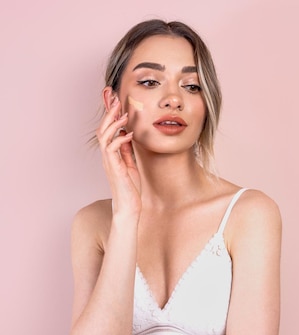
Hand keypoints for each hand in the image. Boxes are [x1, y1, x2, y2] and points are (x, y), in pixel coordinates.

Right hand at [96, 95, 141, 216]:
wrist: (129, 206)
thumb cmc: (129, 187)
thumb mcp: (130, 164)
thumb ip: (126, 151)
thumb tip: (127, 135)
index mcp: (110, 154)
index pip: (107, 130)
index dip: (110, 116)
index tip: (116, 102)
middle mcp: (107, 156)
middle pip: (102, 129)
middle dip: (109, 113)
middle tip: (117, 99)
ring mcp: (109, 161)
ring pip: (104, 136)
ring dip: (114, 123)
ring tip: (123, 113)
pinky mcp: (114, 168)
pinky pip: (113, 149)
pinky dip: (121, 139)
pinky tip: (130, 134)